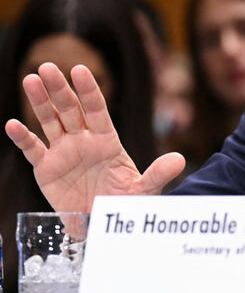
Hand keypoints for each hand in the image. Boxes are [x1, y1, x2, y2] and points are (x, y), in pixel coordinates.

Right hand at [5, 63, 185, 212]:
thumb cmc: (124, 203)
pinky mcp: (46, 169)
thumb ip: (158, 174)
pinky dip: (22, 137)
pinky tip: (11, 124)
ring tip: (30, 79)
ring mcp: (63, 152)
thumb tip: (180, 159)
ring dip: (40, 102)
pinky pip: (33, 149)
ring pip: (50, 122)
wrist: (102, 225)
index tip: (80, 70)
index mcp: (107, 141)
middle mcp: (84, 141)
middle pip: (70, 110)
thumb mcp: (143, 190)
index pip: (97, 111)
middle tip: (47, 66)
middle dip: (60, 89)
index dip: (89, 91)